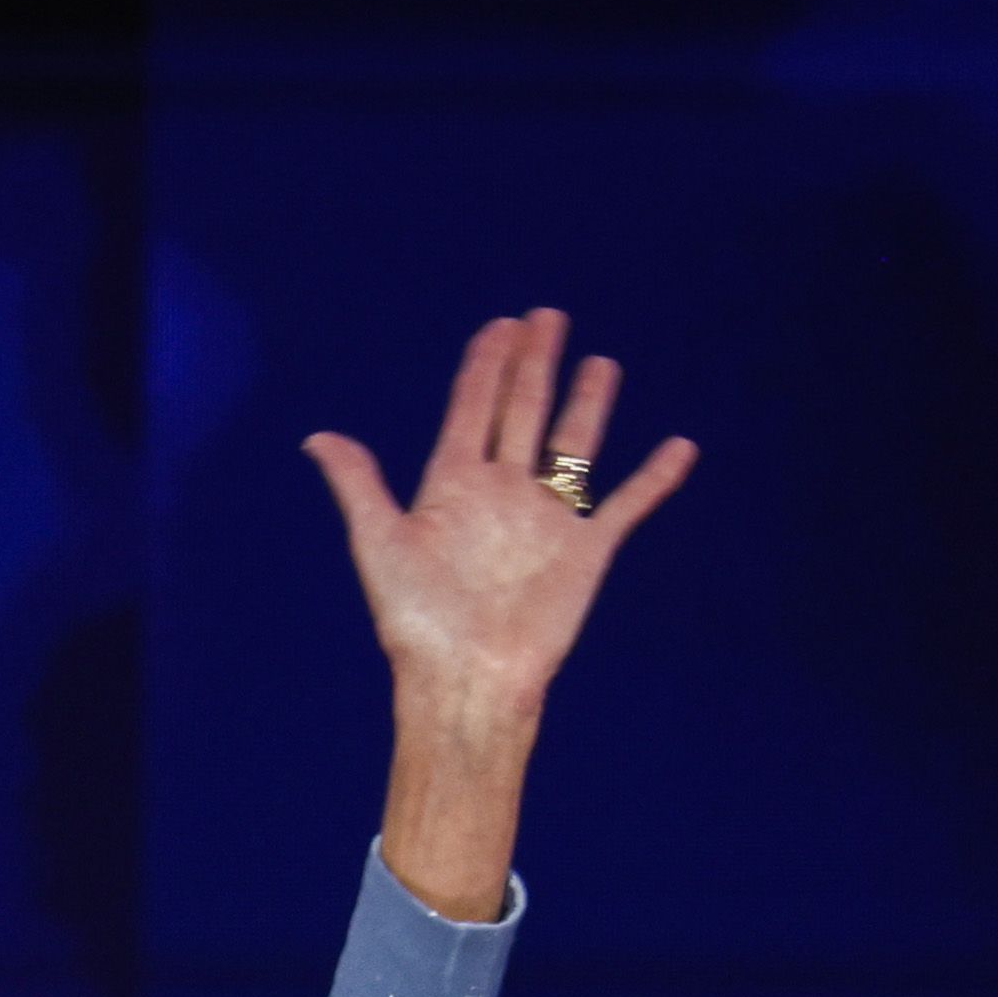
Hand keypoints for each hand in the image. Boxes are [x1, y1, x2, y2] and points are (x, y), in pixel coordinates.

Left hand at [307, 309, 692, 917]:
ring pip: (572, 446)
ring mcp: (546, 520)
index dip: (485, 367)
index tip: (500, 325)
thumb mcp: (380, 545)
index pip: (472, 409)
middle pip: (522, 412)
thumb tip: (317, 437)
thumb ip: (359, 485)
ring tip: (601, 361)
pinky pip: (627, 505)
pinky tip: (680, 447)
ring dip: (587, 403)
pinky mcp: (585, 552)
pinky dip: (655, 479)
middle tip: (546, 316)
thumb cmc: (418, 623)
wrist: (467, 680)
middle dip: (534, 363)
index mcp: (453, 487)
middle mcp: (502, 494)